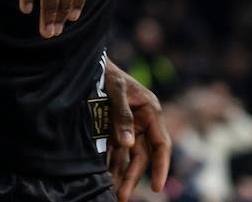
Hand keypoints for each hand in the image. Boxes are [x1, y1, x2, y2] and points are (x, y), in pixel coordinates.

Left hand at [106, 61, 169, 201]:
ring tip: (113, 191)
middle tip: (121, 195)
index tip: (157, 187)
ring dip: (121, 173)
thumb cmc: (107, 72)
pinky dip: (110, 162)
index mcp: (151, 111)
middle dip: (133, 177)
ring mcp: (129, 126)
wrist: (90, 62)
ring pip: (128, 156)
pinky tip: (104, 175)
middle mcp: (143, 121)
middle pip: (142, 155)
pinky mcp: (114, 127)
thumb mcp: (116, 90)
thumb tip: (127, 144)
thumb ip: (122, 115)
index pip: (161, 144)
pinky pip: (115, 149)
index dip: (161, 167)